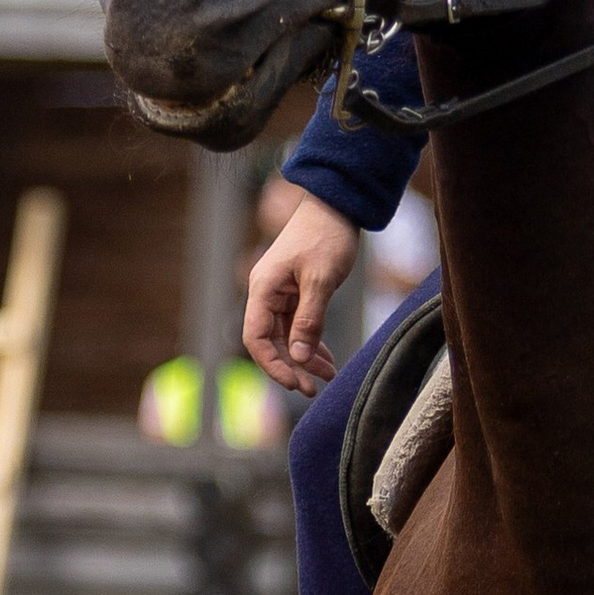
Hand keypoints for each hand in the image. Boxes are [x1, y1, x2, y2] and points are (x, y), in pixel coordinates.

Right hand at [243, 190, 358, 396]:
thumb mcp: (321, 280)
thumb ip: (309, 319)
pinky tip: (326, 360)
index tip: (295, 383)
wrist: (337, 205)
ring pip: (286, 337)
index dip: (272, 365)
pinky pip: (298, 325)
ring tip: (327, 378)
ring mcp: (280, 293)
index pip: (256, 338)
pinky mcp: (295, 292)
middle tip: (313, 389)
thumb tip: (299, 358)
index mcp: (263, 288)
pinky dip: (311, 342)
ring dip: (304, 359)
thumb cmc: (327, 236)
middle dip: (291, 367)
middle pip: (270, 342)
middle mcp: (266, 293)